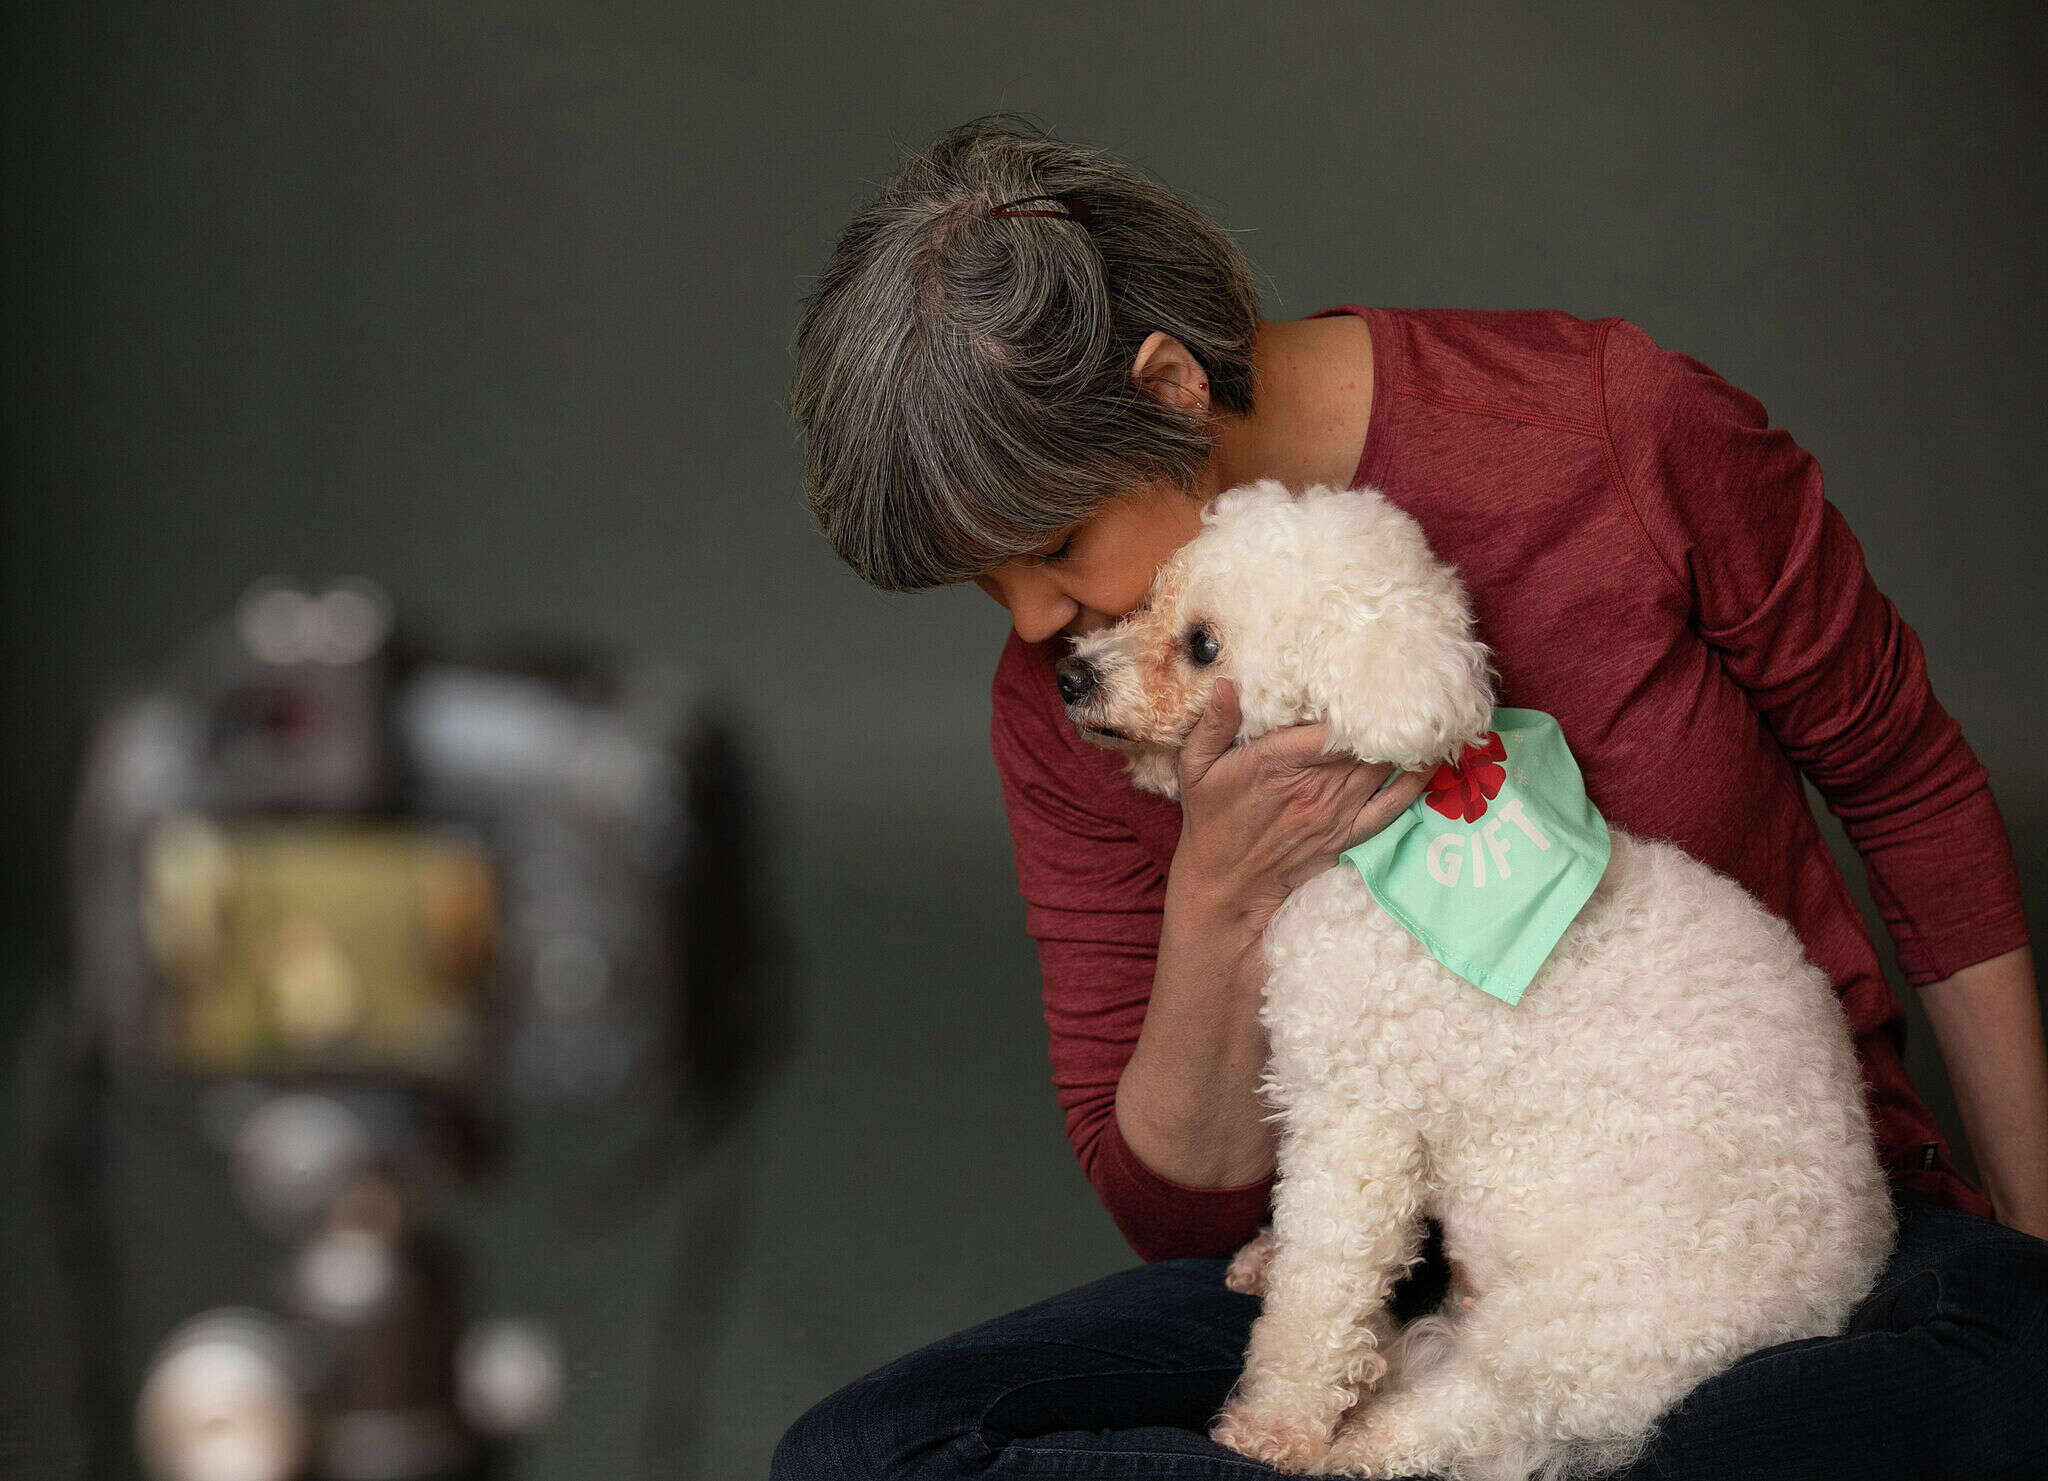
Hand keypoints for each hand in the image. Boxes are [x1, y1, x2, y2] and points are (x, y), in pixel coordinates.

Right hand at [1171, 678, 1429, 925]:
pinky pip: (1392, 806)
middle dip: (1389, 715)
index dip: (1358, 702)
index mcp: (1279, 762)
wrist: (1226, 884)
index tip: (1373, 677)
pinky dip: (1414, 784)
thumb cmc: (1211, 819)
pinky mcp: (1348, 834)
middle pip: (1366, 742)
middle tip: (1411, 684)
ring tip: (1428, 712)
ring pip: (1383, 767)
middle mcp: (1315, 786)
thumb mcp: (1196, 767)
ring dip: (1406, 741)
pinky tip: (1430, 761)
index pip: (1332, 727)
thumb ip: (1212, 725)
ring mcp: (1336, 812)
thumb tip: (1224, 685)